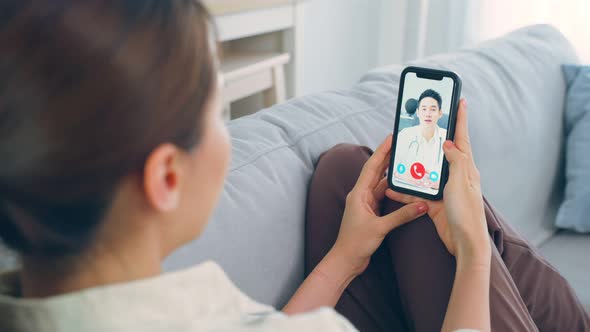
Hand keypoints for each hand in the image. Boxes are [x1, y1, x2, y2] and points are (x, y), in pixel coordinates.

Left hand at [331, 135, 428, 276]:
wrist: (346, 260)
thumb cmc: (356, 243)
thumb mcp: (380, 228)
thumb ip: (402, 215)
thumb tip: (421, 205)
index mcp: (359, 194)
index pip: (372, 167)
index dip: (382, 151)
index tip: (391, 138)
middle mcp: (361, 195)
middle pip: (377, 172)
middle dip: (388, 157)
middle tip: (402, 144)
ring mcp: (366, 204)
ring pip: (382, 185)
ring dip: (393, 174)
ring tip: (407, 162)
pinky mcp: (371, 213)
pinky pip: (384, 197)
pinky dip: (394, 191)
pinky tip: (404, 185)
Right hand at [386, 99, 490, 267]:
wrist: (464, 243)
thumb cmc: (466, 214)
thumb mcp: (461, 183)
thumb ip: (455, 161)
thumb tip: (449, 143)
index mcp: (466, 168)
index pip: (463, 138)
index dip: (461, 119)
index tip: (460, 101)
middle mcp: (456, 176)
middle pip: (442, 150)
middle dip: (433, 136)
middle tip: (424, 121)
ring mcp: (445, 189)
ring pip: (425, 170)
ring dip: (412, 164)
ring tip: (400, 152)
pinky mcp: (435, 203)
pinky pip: (417, 191)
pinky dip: (404, 189)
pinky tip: (392, 187)